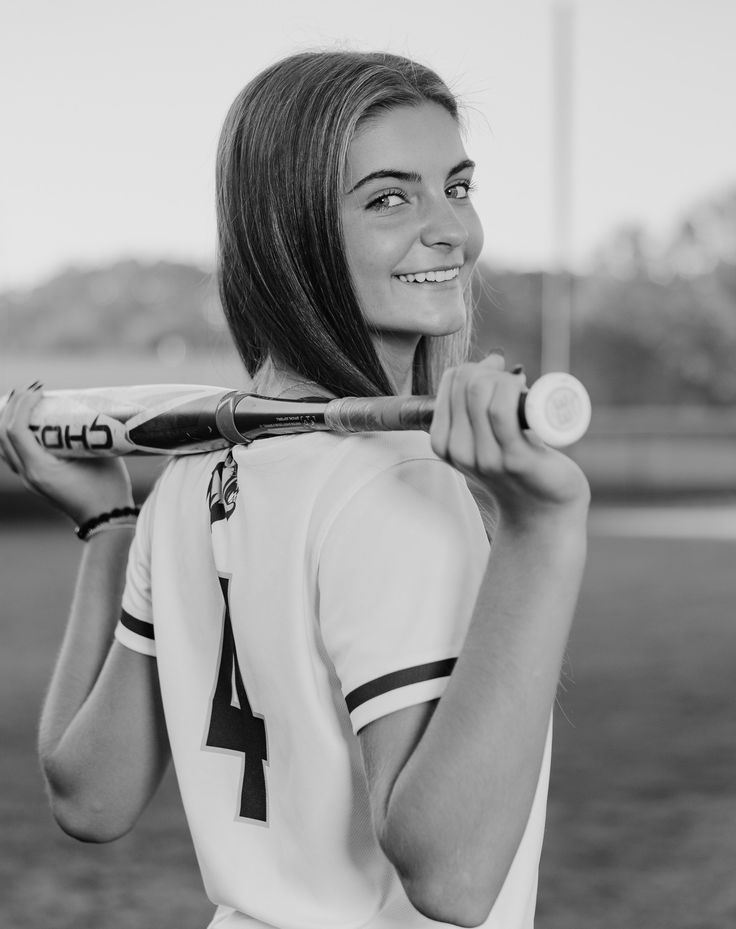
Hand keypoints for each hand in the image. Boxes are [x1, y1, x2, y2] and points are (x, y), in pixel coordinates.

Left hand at [0, 383, 133, 525]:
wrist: (106, 518)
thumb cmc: (107, 488)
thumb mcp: (98, 456)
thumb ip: (82, 434)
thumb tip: (80, 408)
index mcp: (40, 469)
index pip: (16, 430)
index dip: (23, 405)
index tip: (39, 390)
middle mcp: (27, 474)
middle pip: (2, 435)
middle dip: (11, 407)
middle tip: (28, 390)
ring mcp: (27, 479)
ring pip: (2, 445)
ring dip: (9, 421)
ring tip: (23, 403)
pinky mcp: (33, 480)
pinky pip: (12, 453)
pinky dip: (14, 435)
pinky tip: (29, 424)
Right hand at [429, 354, 589, 528]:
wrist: (542, 508)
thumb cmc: (518, 463)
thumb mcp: (484, 437)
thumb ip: (475, 407)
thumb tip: (491, 359)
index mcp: (444, 443)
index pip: (451, 380)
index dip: (477, 367)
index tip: (497, 374)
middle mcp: (458, 451)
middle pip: (465, 382)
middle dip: (492, 370)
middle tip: (514, 383)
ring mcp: (484, 457)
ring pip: (481, 391)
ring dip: (505, 379)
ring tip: (522, 391)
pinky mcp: (514, 460)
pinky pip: (502, 411)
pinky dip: (513, 391)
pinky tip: (526, 392)